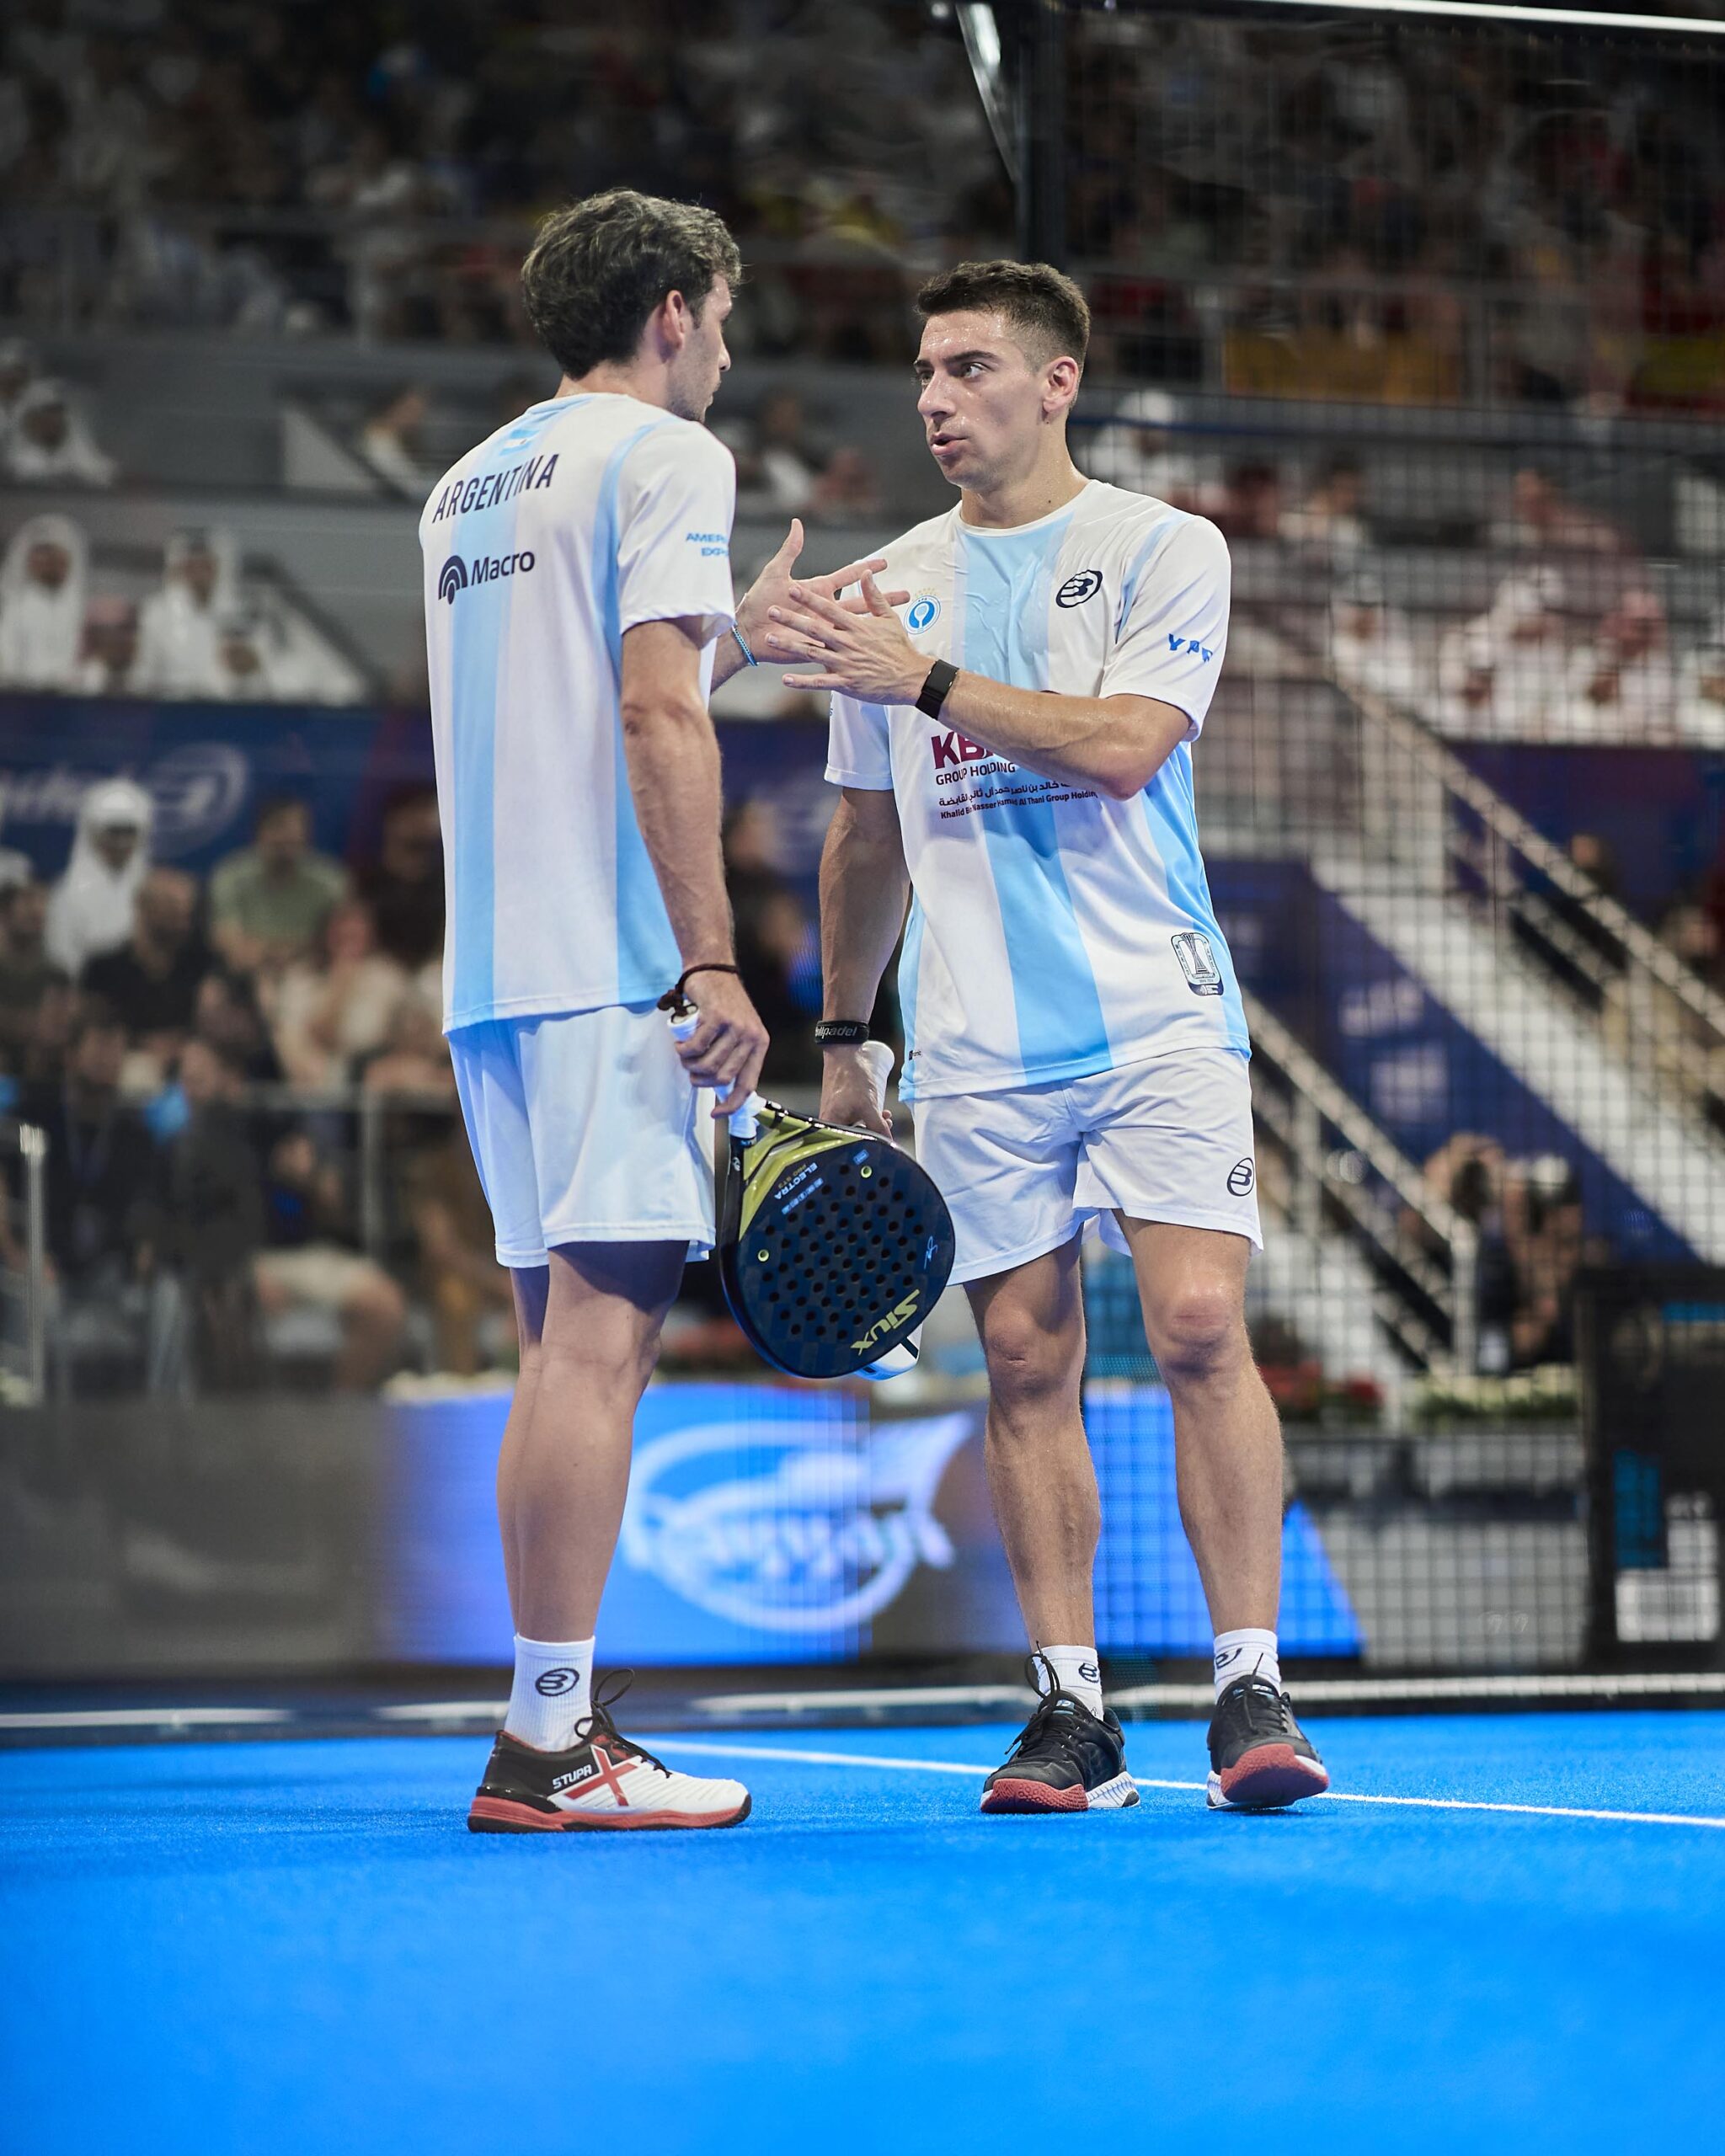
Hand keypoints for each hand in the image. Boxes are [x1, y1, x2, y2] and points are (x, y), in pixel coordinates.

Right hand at [674, 970, 768, 1116]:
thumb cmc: (721, 1003)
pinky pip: (696, 1047)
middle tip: (691, 1071)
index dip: (732, 1105)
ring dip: (690, 1066)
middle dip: (702, 1081)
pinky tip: (680, 1045)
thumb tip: (721, 1088)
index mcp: (759, 1044)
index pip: (748, 1084)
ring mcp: (735, 1027)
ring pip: (709, 1065)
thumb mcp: (736, 1031)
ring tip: (684, 1056)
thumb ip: (733, 1055)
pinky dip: (683, 1051)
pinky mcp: (717, 1017)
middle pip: (723, 1078)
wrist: (712, 970)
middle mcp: (751, 1037)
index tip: (715, 1114)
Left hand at [738, 522, 909, 657]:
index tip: (885, 563)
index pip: (848, 577)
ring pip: (862, 626)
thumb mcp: (776, 573)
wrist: (748, 631)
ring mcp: (824, 635)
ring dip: (874, 620)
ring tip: (900, 618)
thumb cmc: (761, 600)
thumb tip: (797, 523)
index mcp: (820, 592)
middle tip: (907, 597)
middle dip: (884, 600)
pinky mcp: (817, 654)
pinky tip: (872, 653)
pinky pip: (841, 655)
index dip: (866, 569)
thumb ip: (790, 550)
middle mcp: (826, 613)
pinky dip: (856, 645)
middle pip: (861, 604)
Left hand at [766, 571, 927, 703]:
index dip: (809, 598)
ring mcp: (845, 664)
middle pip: (814, 628)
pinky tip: (785, 679)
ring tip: (770, 639)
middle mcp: (847, 643)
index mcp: (856, 626)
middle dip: (791, 619)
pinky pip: (819, 682)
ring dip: (789, 646)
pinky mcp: (846, 683)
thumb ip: (875, 597)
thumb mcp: (890, 618)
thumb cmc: (900, 647)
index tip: (792, 587)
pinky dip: (802, 682)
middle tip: (771, 610)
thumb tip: (867, 574)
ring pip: (812, 653)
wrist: (911, 678)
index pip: (828, 608)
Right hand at [818, 1044, 892, 1138]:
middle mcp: (829, 1122)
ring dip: (873, 1122)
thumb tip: (889, 1142)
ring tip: (885, 1116)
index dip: (869, 1144)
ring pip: (856, 1125)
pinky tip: (880, 1110)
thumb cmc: (851, 1078)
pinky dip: (868, 1115)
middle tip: (887, 1125)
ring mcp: (834, 1113)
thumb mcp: (869, 1106)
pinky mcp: (840, 1105)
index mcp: (831, 1126)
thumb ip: (879, 1127)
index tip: (883, 1142)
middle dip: (874, 1131)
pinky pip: (855, 1116)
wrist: (844, 1053)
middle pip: (854, 1136)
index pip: (851, 1145)